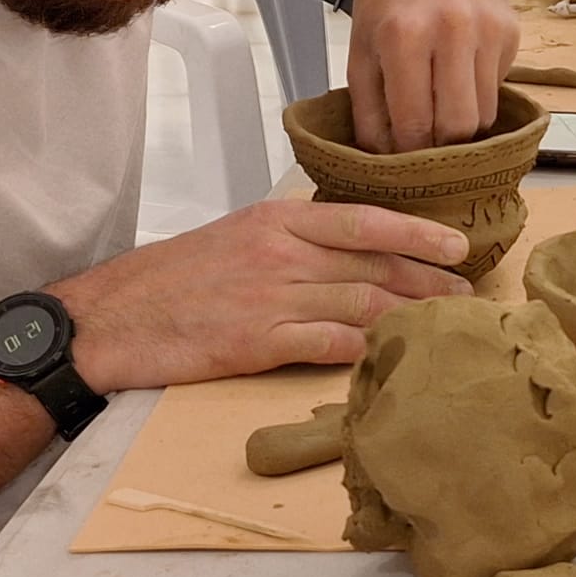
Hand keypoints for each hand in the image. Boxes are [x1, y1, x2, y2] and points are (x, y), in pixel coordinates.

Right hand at [60, 201, 473, 381]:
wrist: (108, 318)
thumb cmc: (173, 278)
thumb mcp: (237, 237)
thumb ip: (293, 240)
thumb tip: (352, 253)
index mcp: (276, 219)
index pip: (365, 221)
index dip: (418, 235)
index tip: (458, 246)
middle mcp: (280, 252)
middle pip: (374, 266)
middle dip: (428, 280)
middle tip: (467, 295)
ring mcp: (269, 298)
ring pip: (361, 305)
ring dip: (410, 318)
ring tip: (444, 328)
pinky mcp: (255, 344)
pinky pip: (327, 345)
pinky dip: (365, 351)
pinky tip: (393, 357)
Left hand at [347, 0, 519, 152]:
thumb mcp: (360, 46)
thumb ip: (369, 107)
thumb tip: (383, 161)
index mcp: (405, 35)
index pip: (416, 124)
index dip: (409, 153)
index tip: (403, 160)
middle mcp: (452, 30)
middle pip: (460, 126)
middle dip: (442, 145)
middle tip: (425, 141)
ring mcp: (489, 29)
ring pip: (486, 113)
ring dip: (462, 120)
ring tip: (440, 103)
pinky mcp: (511, 30)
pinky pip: (499, 85)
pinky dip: (478, 90)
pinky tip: (458, 67)